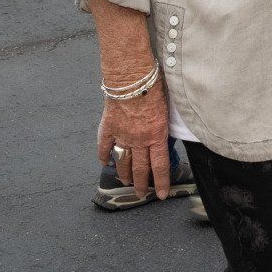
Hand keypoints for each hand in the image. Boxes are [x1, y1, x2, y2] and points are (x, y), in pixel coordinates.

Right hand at [96, 82, 170, 200]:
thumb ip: (164, 124)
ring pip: (123, 162)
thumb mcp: (168, 107)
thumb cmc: (154, 85)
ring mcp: (122, 135)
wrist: (131, 76)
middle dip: (141, 184)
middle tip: (141, 194)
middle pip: (141, 168)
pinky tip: (104, 162)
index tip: (161, 195)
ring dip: (124, 174)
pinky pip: (104, 147)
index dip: (161, 182)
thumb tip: (163, 134)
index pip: (160, 166)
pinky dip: (103, 155)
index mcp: (157, 135)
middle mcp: (139, 140)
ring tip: (126, 181)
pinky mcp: (108, 128)